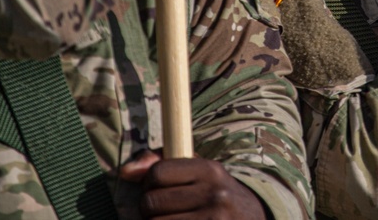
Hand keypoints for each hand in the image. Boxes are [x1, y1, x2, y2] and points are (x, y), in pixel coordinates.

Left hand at [120, 150, 267, 218]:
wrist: (251, 218)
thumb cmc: (214, 194)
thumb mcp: (197, 172)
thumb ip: (159, 163)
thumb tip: (125, 172)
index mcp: (210, 170)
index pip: (157, 172)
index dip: (149, 183)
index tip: (158, 189)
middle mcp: (215, 194)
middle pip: (150, 203)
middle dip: (149, 209)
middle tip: (163, 210)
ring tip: (172, 219)